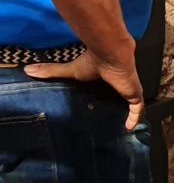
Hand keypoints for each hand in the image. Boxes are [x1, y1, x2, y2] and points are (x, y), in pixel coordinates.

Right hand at [24, 49, 143, 130]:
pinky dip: (135, 118)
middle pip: (120, 98)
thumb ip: (51, 71)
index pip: (106, 91)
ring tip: (124, 127)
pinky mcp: (134, 93)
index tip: (99, 109)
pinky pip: (137, 109)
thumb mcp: (69, 70)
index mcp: (105, 80)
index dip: (105, 98)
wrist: (110, 54)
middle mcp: (119, 85)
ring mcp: (128, 89)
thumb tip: (27, 70)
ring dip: (130, 114)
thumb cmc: (92, 62)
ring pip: (132, 104)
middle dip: (118, 108)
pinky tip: (129, 128)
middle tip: (111, 122)